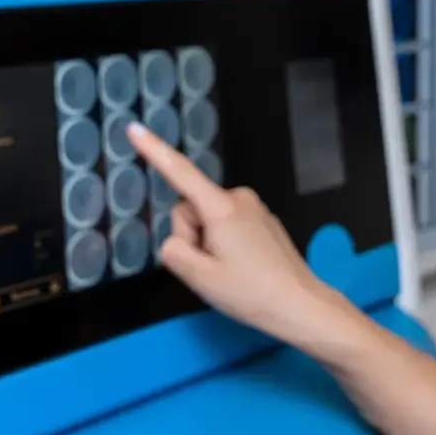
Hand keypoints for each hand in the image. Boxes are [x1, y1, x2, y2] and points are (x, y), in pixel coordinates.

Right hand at [127, 122, 358, 348]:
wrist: (301, 305)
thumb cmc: (251, 292)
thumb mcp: (200, 278)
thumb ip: (174, 252)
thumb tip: (177, 241)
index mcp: (221, 208)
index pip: (179, 173)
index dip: (154, 150)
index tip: (134, 128)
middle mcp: (239, 198)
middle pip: (191, 209)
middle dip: (192, 238)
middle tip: (212, 270)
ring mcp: (254, 208)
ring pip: (209, 220)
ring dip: (210, 245)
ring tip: (231, 272)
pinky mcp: (263, 221)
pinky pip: (228, 226)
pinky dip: (226, 246)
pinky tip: (244, 269)